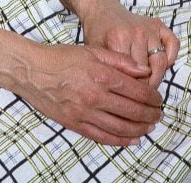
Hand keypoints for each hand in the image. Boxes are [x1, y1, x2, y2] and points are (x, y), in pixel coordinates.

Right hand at [13, 41, 162, 146]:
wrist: (32, 71)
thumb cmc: (60, 58)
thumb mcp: (91, 50)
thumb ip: (120, 61)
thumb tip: (144, 71)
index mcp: (101, 74)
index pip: (137, 91)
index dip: (152, 98)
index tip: (159, 100)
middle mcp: (95, 96)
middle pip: (133, 112)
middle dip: (150, 115)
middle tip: (158, 115)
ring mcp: (85, 113)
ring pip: (121, 128)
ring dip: (140, 130)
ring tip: (149, 127)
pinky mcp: (75, 125)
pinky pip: (103, 137)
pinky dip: (121, 141)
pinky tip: (132, 140)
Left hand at [80, 0, 178, 89]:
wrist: (101, 8)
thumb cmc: (98, 32)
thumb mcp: (95, 51)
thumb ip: (108, 69)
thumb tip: (122, 93)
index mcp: (118, 39)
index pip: (132, 75)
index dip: (131, 90)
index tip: (130, 98)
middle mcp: (136, 32)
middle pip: (149, 71)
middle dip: (145, 88)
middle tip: (141, 94)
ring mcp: (149, 28)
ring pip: (161, 61)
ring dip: (158, 77)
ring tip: (150, 85)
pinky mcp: (158, 24)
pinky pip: (173, 44)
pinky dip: (171, 57)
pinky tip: (162, 64)